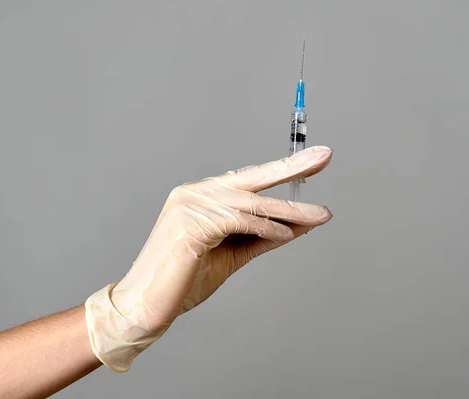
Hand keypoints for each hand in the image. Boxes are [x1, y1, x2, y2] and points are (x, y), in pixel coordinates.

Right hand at [85, 146, 332, 371]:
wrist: (145, 306)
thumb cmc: (183, 280)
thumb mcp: (232, 254)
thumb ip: (261, 237)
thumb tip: (298, 225)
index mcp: (199, 196)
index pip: (247, 179)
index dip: (282, 169)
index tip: (313, 159)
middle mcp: (192, 193)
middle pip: (251, 178)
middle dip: (291, 166)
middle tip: (324, 156)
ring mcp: (188, 206)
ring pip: (250, 203)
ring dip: (289, 210)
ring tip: (319, 215)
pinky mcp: (189, 225)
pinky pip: (238, 221)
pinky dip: (266, 228)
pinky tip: (287, 234)